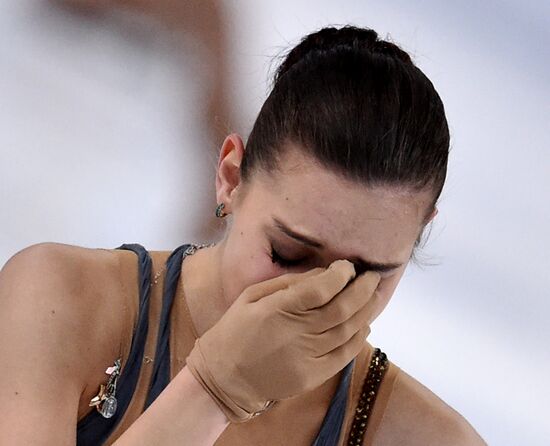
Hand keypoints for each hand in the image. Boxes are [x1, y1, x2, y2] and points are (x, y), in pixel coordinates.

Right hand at [185, 259, 380, 422]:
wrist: (224, 379)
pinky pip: (344, 355)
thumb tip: (323, 273)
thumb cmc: (235, 330)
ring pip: (347, 331)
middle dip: (363, 289)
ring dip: (366, 311)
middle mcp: (296, 333)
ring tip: (374, 296)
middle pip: (342, 309)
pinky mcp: (312, 376)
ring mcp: (307, 357)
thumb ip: (286, 284)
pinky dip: (358, 338)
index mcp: (277, 309)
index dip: (341, 275)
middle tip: (373, 277)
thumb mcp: (251, 296)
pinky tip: (363, 324)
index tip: (348, 266)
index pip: (321, 289)